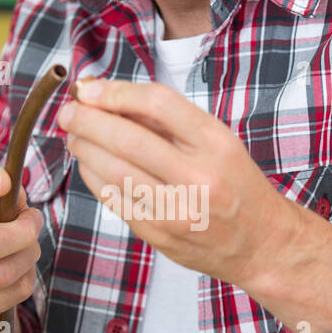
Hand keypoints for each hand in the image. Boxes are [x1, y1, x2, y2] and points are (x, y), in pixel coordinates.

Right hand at [0, 165, 43, 321]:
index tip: (4, 180)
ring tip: (28, 246)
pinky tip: (19, 267)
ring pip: (3, 273)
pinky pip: (13, 292)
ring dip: (28, 256)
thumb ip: (3, 196)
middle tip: (33, 221)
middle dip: (20, 234)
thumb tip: (15, 194)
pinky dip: (26, 277)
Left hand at [56, 77, 287, 289]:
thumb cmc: (236, 184)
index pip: (158, 103)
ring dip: (84, 149)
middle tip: (69, 113)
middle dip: (87, 121)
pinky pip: (114, 200)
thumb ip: (169, 122)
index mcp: (216, 143)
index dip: (116, 92)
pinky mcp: (161, 235)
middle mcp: (199, 176)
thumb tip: (110, 98)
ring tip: (74, 136)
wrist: (262, 243)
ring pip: (114, 171)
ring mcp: (178, 210)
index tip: (91, 89)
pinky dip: (94, 177)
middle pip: (128, 138)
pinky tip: (89, 165)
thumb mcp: (217, 142)